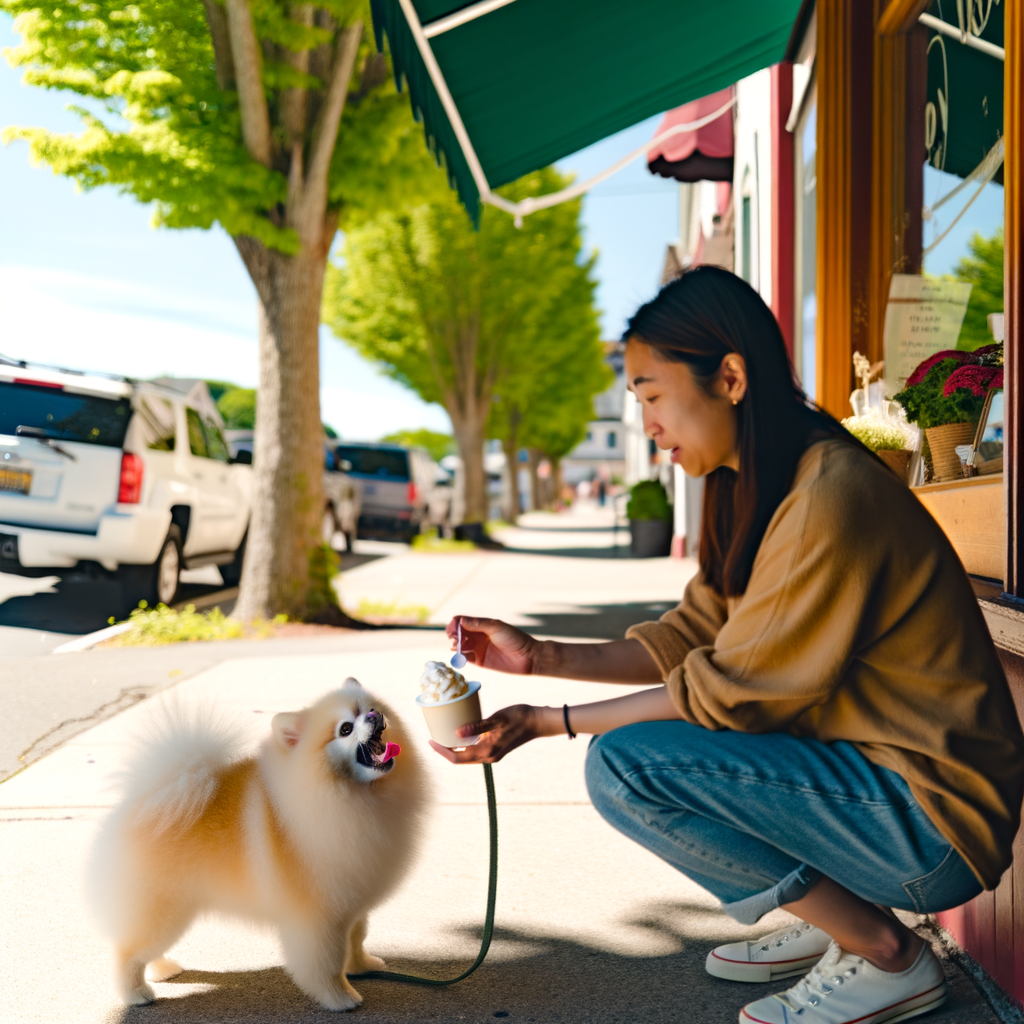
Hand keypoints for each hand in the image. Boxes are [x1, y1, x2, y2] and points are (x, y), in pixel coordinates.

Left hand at [429, 704, 547, 763]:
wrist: (538, 722)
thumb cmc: (519, 717)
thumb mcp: (497, 719)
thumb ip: (477, 726)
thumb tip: (457, 733)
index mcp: (487, 751)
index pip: (457, 757)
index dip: (442, 751)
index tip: (430, 741)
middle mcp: (488, 756)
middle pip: (460, 759)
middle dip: (445, 750)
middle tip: (433, 737)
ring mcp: (493, 754)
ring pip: (468, 755)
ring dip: (455, 748)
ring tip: (444, 734)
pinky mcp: (496, 748)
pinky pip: (475, 750)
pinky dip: (465, 744)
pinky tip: (461, 733)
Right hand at [447, 616, 538, 673]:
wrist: (528, 657)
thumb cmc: (515, 638)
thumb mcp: (497, 627)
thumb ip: (479, 624)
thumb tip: (460, 620)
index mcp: (481, 625)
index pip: (462, 621)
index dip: (455, 624)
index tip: (453, 628)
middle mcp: (477, 636)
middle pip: (458, 633)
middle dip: (453, 635)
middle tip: (455, 639)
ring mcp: (478, 649)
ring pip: (459, 646)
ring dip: (455, 645)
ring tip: (457, 646)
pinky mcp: (480, 661)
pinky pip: (465, 658)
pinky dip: (460, 657)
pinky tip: (460, 655)